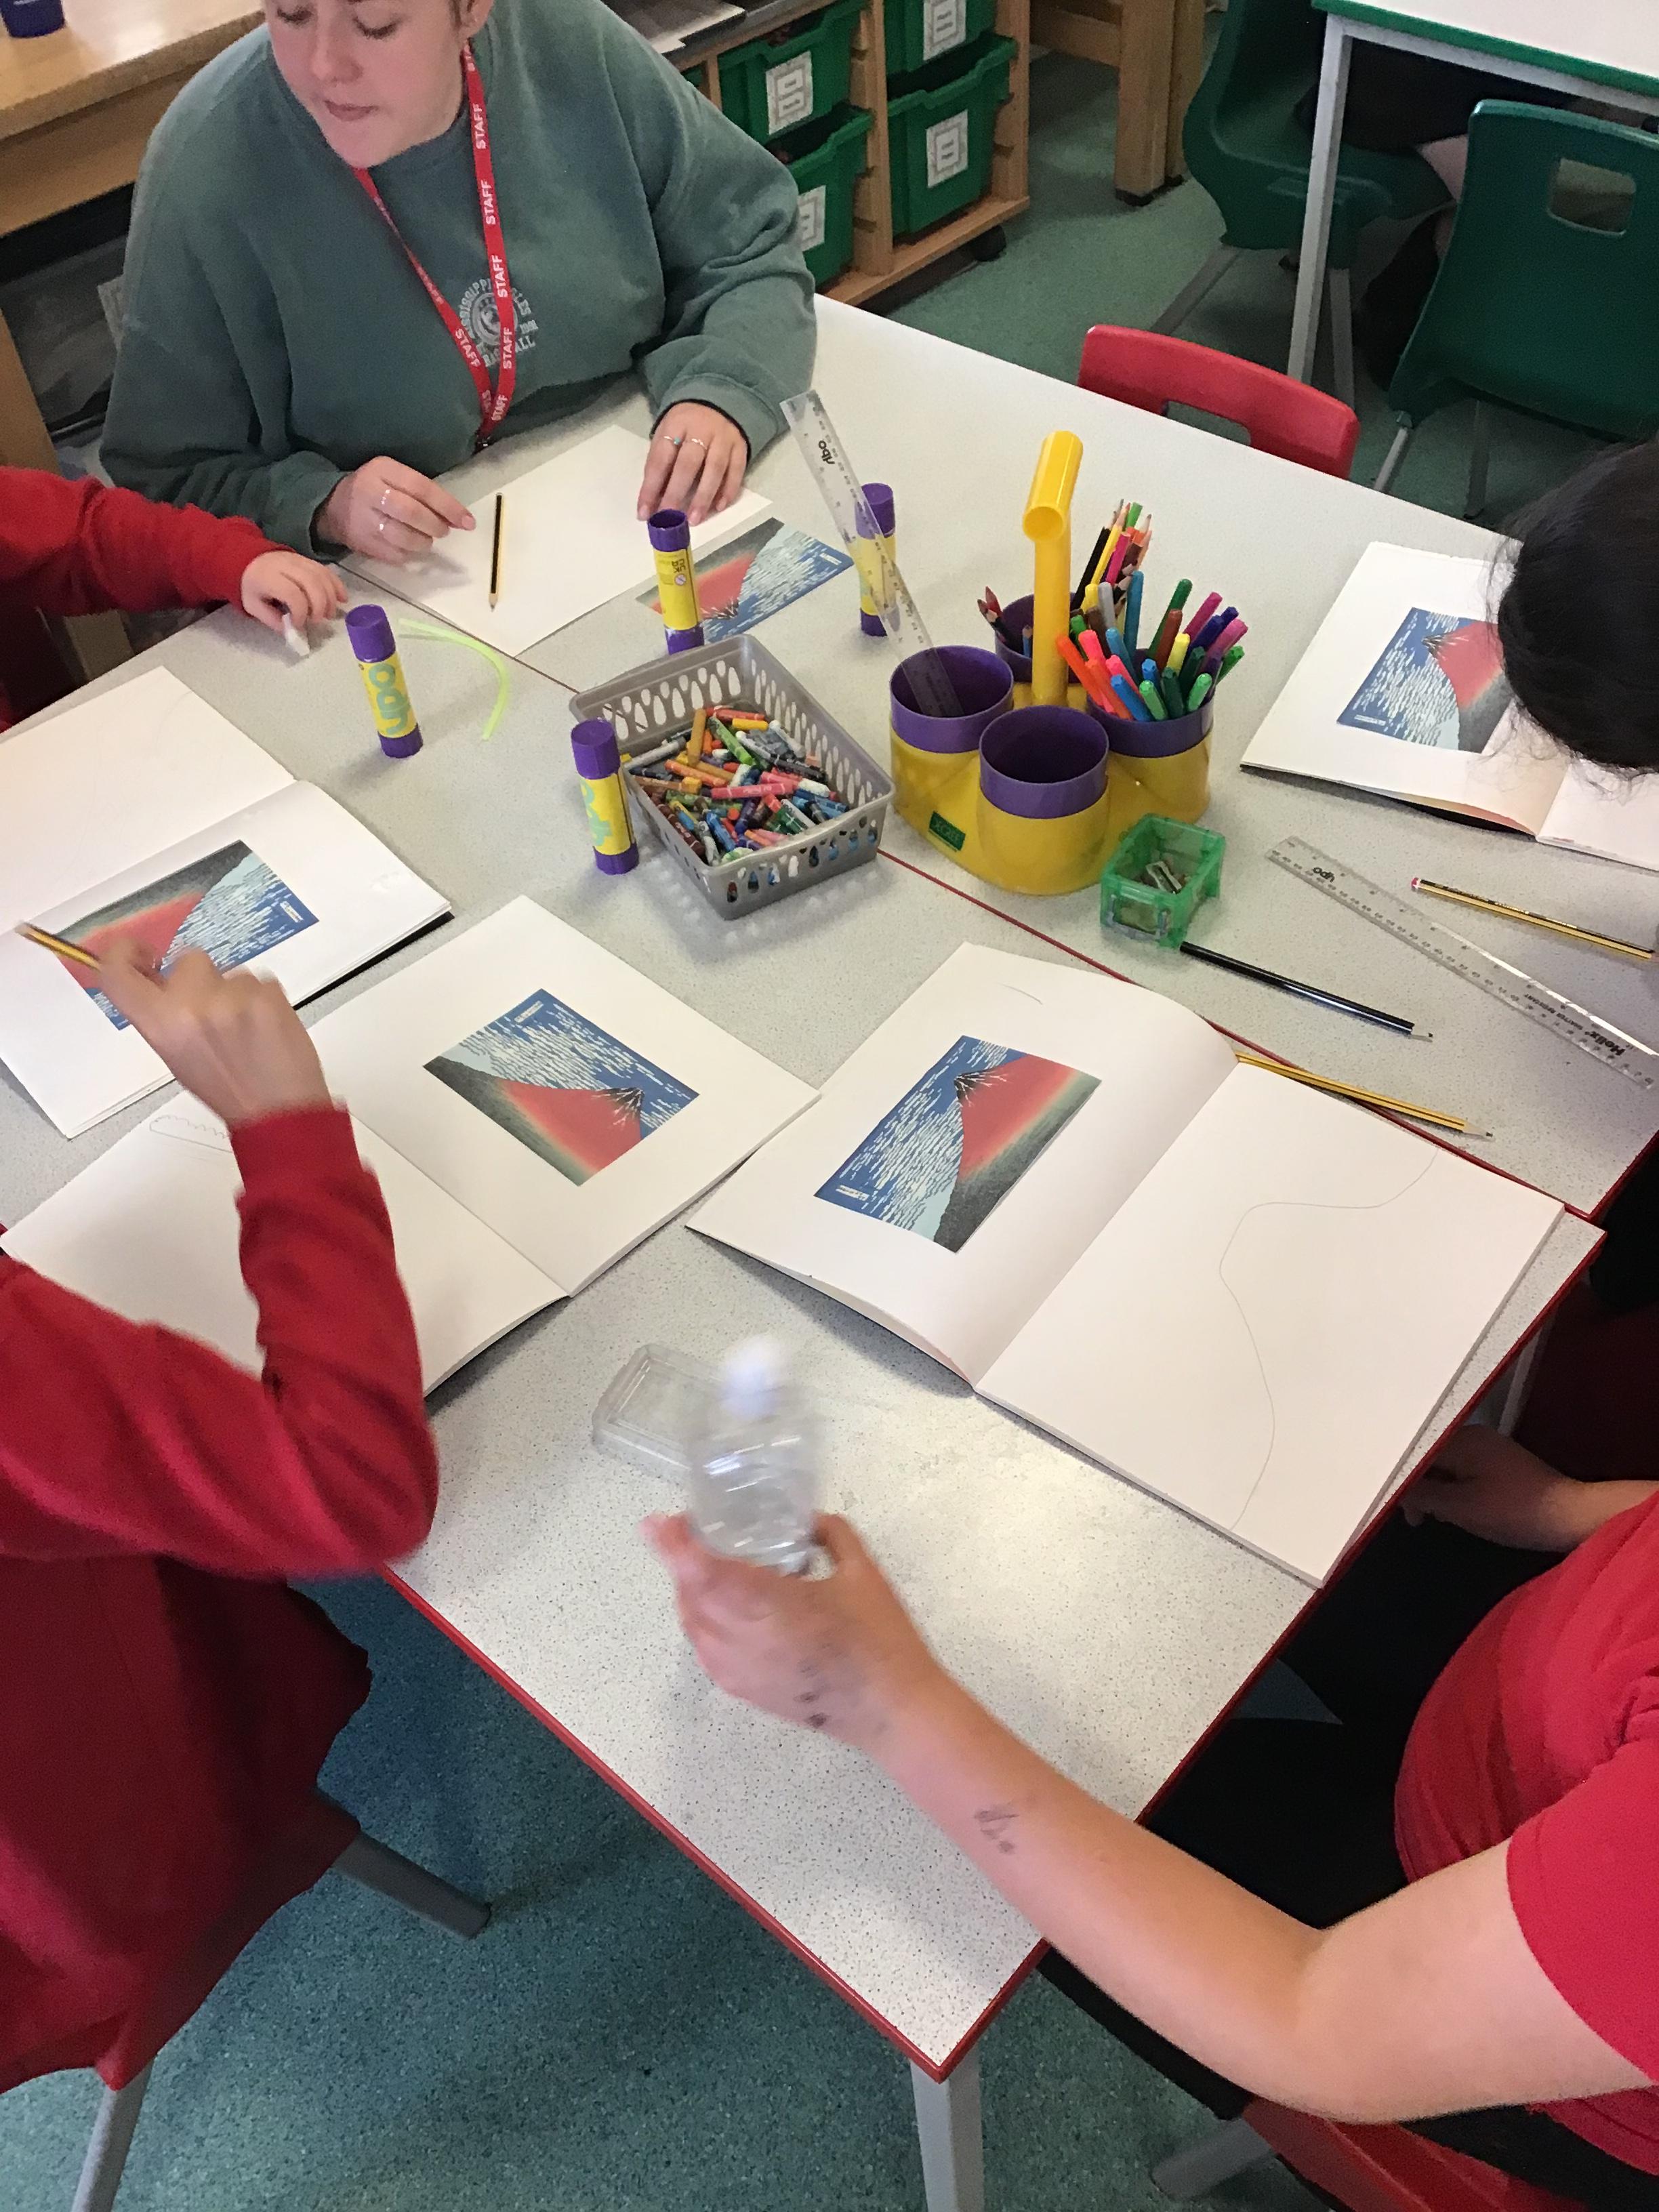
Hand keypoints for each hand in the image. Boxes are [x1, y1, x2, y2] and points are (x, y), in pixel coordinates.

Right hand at [97, 940, 330, 1128]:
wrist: (279, 1108)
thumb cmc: (227, 1089)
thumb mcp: (175, 1057)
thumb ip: (160, 1015)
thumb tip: (154, 978)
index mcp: (161, 1025)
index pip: (118, 971)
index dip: (123, 952)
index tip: (139, 951)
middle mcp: (192, 1004)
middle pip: (185, 959)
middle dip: (196, 978)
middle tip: (210, 1011)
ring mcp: (233, 994)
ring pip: (226, 970)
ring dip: (231, 990)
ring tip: (243, 1027)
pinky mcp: (269, 990)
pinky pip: (258, 979)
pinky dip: (259, 997)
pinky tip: (263, 1026)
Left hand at [240, 549, 347, 635]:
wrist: (248, 561)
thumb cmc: (252, 587)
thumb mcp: (253, 606)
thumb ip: (272, 619)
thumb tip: (292, 631)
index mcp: (268, 577)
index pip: (292, 594)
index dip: (300, 612)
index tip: (299, 624)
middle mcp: (285, 565)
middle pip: (312, 583)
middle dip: (319, 606)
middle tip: (318, 621)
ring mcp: (298, 560)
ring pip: (322, 576)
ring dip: (330, 597)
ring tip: (329, 614)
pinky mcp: (307, 559)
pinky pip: (326, 570)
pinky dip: (337, 585)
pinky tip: (342, 599)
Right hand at [317, 456, 474, 562]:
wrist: (333, 505)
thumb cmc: (376, 490)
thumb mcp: (395, 478)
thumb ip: (424, 493)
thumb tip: (458, 518)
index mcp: (383, 469)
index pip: (422, 488)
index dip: (448, 506)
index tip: (467, 522)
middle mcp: (370, 491)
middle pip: (412, 512)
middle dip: (435, 525)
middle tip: (443, 531)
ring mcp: (363, 518)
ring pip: (403, 536)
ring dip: (423, 541)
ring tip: (427, 539)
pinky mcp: (361, 542)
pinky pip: (393, 554)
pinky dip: (408, 554)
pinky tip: (409, 548)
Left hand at [637, 403, 748, 526]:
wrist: (717, 401)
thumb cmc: (685, 425)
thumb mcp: (667, 433)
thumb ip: (660, 463)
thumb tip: (653, 500)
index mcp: (676, 425)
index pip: (661, 458)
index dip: (652, 486)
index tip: (645, 512)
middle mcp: (701, 429)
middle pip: (688, 464)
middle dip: (676, 493)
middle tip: (669, 518)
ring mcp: (723, 437)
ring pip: (714, 469)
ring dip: (704, 496)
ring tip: (694, 519)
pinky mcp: (740, 446)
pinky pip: (736, 470)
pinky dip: (728, 490)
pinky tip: (719, 506)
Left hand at [645, 1511, 942, 1751]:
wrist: (890, 1711)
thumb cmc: (881, 1638)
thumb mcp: (863, 1572)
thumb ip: (832, 1535)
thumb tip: (806, 1520)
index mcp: (771, 1605)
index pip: (704, 1572)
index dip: (675, 1546)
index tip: (660, 1523)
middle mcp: (743, 1640)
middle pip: (690, 1596)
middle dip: (682, 1563)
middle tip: (692, 1534)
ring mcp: (738, 1671)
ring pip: (693, 1625)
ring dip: (690, 1593)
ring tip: (707, 1568)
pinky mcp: (742, 1692)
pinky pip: (705, 1650)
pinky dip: (702, 1622)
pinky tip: (724, 1609)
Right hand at [1404, 1427, 1598, 1550]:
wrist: (1570, 1515)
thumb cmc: (1514, 1512)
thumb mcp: (1461, 1508)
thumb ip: (1422, 1495)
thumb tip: (1395, 1489)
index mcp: (1461, 1440)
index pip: (1413, 1452)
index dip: (1399, 1479)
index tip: (1396, 1507)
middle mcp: (1472, 1435)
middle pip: (1427, 1455)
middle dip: (1416, 1486)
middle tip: (1416, 1519)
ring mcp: (1487, 1446)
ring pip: (1444, 1464)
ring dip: (1435, 1489)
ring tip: (1436, 1517)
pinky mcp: (1498, 1460)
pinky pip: (1462, 1469)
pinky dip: (1453, 1487)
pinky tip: (1456, 1509)